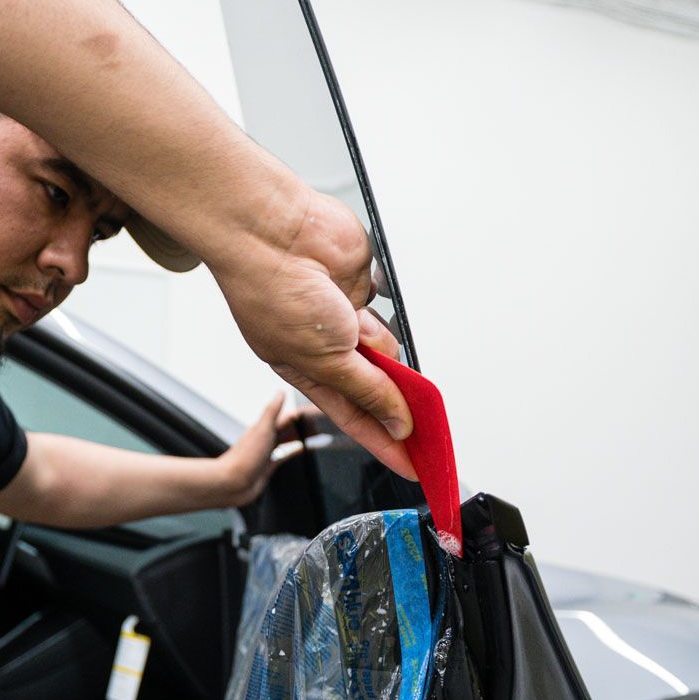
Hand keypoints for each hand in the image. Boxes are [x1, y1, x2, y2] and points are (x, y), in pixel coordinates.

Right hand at [210, 191, 416, 479]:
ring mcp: (345, 317)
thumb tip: (398, 420)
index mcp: (306, 371)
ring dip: (382, 347)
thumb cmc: (272, 292)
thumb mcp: (324, 360)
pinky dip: (383, 314)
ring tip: (358, 330)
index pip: (355, 418)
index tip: (414, 465)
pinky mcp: (363, 287)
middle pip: (377, 386)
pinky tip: (364, 308)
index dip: (385, 443)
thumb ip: (368, 391)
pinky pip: (389, 312)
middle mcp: (327, 347)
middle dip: (396, 402)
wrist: (273, 233)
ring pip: (386, 349)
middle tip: (426, 424)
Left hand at [214, 392, 307, 506]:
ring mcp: (266, 452)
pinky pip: (284, 456)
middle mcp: (265, 438)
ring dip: (299, 436)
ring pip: (286, 440)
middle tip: (321, 422)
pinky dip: (293, 451)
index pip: (286, 416)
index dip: (301, 414)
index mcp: (264, 427)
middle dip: (303, 425)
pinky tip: (301, 450)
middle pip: (288, 428)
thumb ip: (272, 411)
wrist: (232, 482)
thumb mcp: (262, 430)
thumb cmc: (244, 458)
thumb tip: (280, 391)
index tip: (315, 410)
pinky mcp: (268, 466)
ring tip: (315, 433)